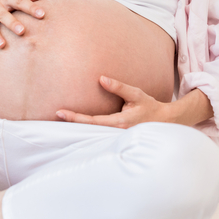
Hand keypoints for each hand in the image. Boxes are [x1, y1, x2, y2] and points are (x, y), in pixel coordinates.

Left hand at [56, 76, 171, 128]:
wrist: (165, 123)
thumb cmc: (150, 107)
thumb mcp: (136, 94)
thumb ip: (118, 87)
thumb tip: (101, 79)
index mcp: (119, 123)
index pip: (91, 121)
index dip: (75, 117)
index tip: (60, 112)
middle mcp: (115, 133)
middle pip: (88, 130)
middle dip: (71, 124)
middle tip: (53, 116)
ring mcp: (115, 138)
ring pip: (92, 135)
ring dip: (78, 128)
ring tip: (60, 121)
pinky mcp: (116, 139)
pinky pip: (99, 135)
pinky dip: (87, 131)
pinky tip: (77, 128)